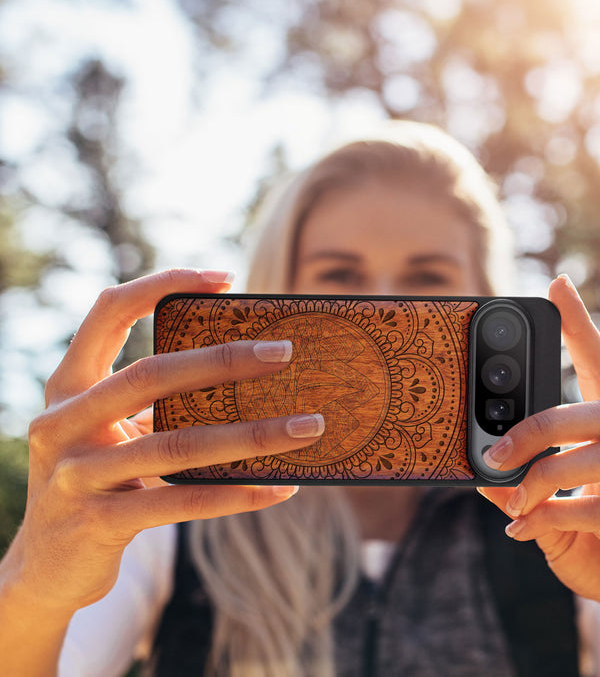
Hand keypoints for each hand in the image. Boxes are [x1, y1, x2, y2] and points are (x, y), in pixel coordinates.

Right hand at [3, 269, 323, 616]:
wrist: (46, 568)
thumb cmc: (98, 481)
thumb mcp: (113, 433)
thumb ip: (156, 404)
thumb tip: (248, 378)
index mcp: (68, 386)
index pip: (108, 312)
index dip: (162, 284)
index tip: (225, 278)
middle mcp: (62, 422)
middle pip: (151, 375)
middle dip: (223, 360)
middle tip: (284, 352)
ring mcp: (76, 474)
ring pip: (177, 444)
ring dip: (252, 435)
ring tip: (308, 427)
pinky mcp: (98, 523)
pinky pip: (182, 502)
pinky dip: (236, 494)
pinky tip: (280, 488)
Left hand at [478, 275, 599, 668]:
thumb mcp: (554, 517)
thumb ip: (523, 492)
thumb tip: (481, 472)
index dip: (582, 329)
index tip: (558, 286)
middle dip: (541, 424)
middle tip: (495, 449)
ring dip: (545, 474)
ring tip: (512, 499)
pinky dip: (553, 517)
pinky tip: (524, 532)